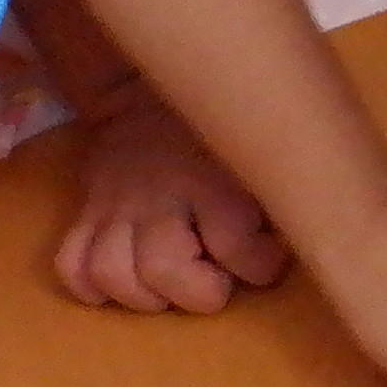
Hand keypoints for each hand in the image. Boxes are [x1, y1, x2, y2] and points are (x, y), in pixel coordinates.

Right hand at [50, 83, 296, 315]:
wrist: (150, 90)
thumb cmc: (220, 132)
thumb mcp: (260, 151)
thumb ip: (281, 194)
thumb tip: (315, 231)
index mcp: (211, 182)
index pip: (238, 247)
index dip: (263, 265)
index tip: (270, 253)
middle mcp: (159, 197)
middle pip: (162, 269)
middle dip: (196, 292)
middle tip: (213, 278)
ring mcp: (116, 207)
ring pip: (111, 273)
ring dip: (144, 296)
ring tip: (170, 286)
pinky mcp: (87, 214)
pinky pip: (71, 265)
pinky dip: (91, 287)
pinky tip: (124, 282)